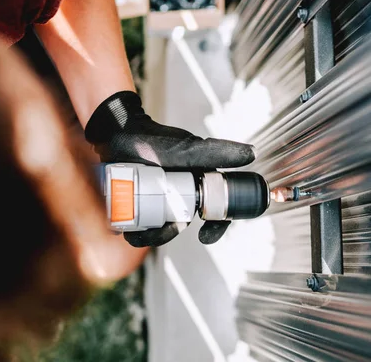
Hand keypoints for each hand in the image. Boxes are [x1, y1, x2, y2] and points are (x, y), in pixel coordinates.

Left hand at [84, 91, 255, 246]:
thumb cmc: (155, 139)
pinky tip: (125, 229)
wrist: (118, 132)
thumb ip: (218, 152)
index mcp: (197, 185)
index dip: (216, 227)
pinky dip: (133, 230)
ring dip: (149, 236)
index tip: (206, 237)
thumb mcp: (187, 149)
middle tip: (161, 228)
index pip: (214, 211)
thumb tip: (252, 153)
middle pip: (180, 226)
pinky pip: (139, 224)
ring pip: (158, 229)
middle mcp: (179, 195)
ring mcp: (156, 201)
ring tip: (135, 232)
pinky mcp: (135, 204)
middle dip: (169, 233)